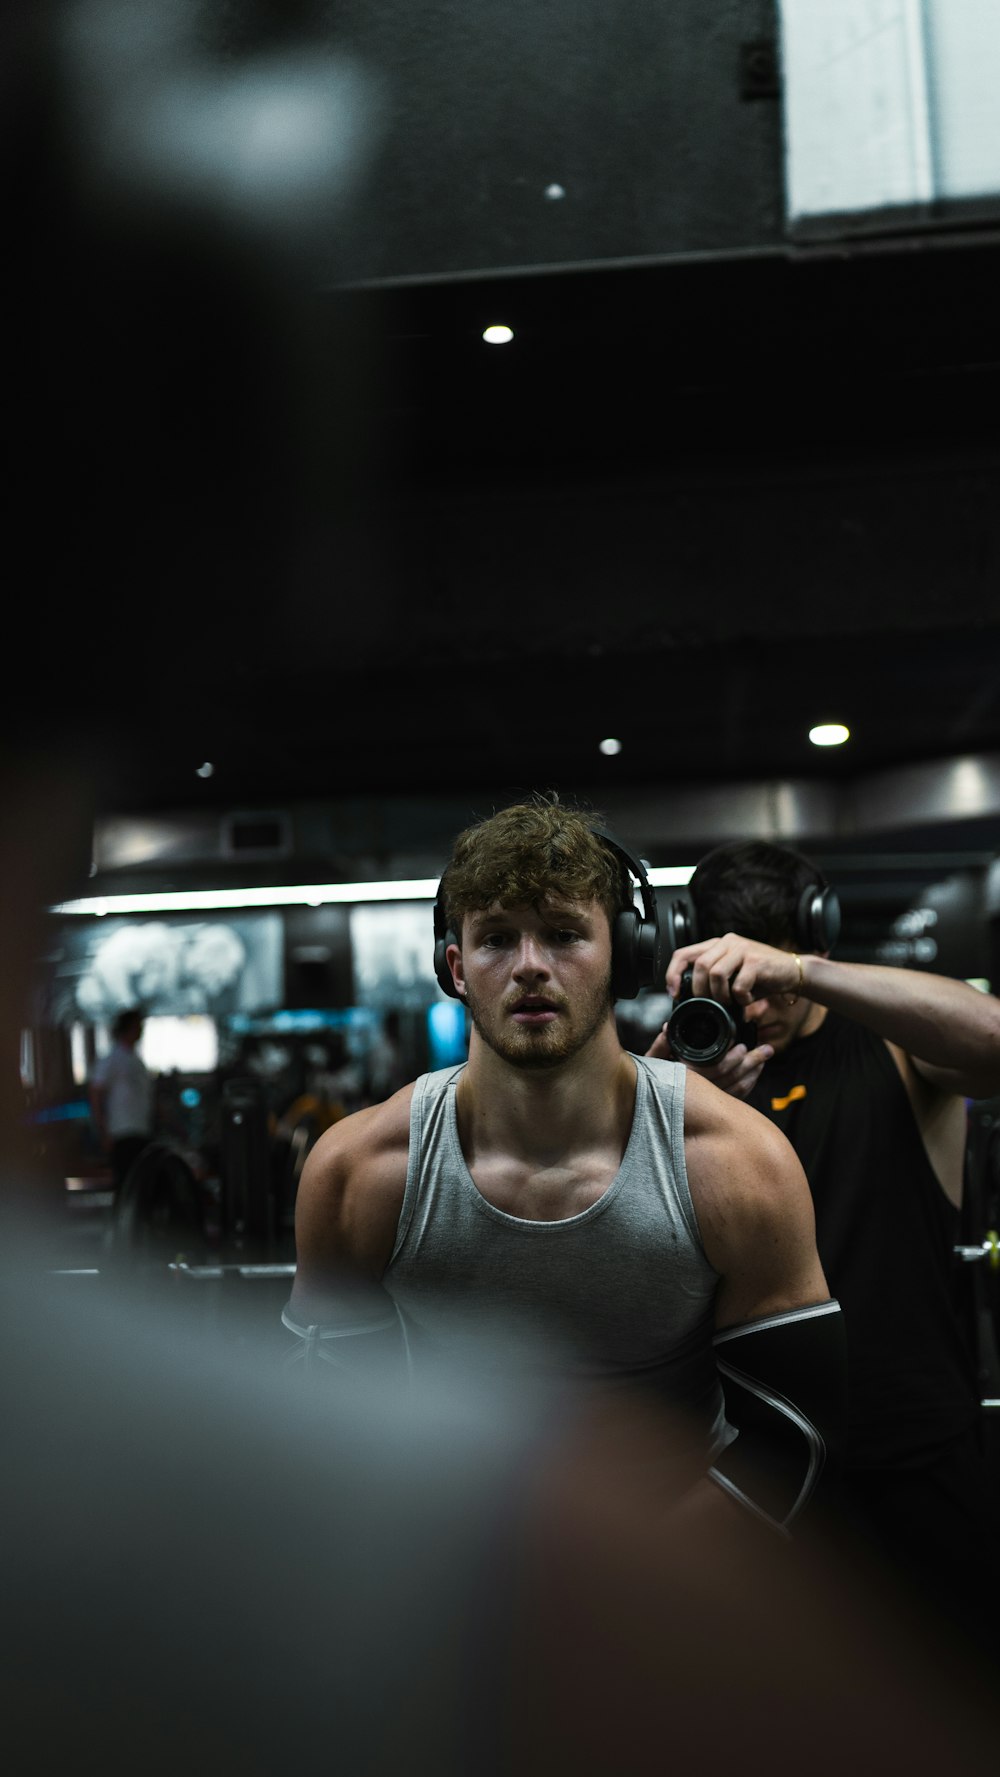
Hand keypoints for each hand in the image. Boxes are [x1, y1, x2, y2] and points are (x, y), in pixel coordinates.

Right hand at [646, 1025, 773, 1099]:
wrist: (652, 1110)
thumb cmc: (652, 1084)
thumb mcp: (652, 1064)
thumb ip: (660, 1045)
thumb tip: (667, 1027)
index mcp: (687, 1078)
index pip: (716, 1068)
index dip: (732, 1058)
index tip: (742, 1046)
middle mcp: (701, 1092)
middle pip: (732, 1077)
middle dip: (752, 1062)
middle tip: (766, 1049)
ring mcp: (710, 1103)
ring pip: (738, 1088)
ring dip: (754, 1071)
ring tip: (765, 1056)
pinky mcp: (716, 1108)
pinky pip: (738, 1097)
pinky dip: (749, 1083)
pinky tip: (756, 1072)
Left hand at [664, 934, 803, 1009]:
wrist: (793, 972)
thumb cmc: (761, 977)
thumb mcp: (732, 974)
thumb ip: (712, 979)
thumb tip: (688, 998)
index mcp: (717, 945)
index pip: (684, 954)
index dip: (674, 974)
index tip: (675, 993)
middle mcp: (728, 942)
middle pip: (699, 965)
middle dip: (700, 990)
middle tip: (710, 1003)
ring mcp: (742, 949)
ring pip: (716, 973)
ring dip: (720, 995)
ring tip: (730, 1002)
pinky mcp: (756, 961)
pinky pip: (738, 984)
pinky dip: (741, 998)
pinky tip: (747, 1000)